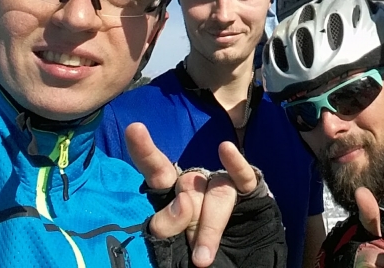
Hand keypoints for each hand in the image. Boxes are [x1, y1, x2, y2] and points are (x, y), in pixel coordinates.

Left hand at [126, 122, 257, 266]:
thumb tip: (173, 213)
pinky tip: (226, 150)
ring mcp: (223, 185)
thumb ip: (172, 223)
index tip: (134, 128)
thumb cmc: (194, 247)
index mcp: (173, 192)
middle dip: (179, 215)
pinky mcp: (249, 192)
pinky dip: (236, 165)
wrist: (239, 259)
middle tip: (164, 235)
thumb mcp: (176, 241)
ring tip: (201, 259)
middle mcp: (197, 184)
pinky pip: (244, 178)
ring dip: (209, 226)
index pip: (157, 169)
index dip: (145, 150)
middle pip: (188, 188)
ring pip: (217, 194)